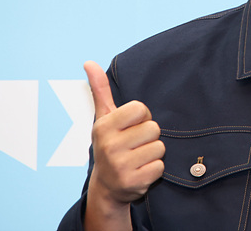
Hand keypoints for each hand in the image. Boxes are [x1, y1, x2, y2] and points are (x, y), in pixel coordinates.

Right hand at [83, 61, 164, 229]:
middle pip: (153, 129)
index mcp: (104, 126)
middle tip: (135, 145)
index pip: (141, 109)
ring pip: (159, 147)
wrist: (106, 186)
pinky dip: (154, 170)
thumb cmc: (110, 144)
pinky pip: (160, 167)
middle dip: (148, 136)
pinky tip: (140, 171)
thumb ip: (100, 89)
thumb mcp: (104, 117)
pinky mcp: (133, 183)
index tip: (131, 127)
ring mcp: (121, 166)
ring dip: (153, 153)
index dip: (142, 117)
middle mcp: (109, 146)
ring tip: (138, 158)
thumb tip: (89, 62)